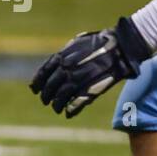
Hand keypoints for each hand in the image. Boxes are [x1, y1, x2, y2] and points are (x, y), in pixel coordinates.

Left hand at [31, 16, 151, 117]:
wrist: (121, 46)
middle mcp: (66, 69)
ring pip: (61, 96)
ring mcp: (78, 79)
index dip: (37, 83)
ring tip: (56, 108)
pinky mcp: (92, 88)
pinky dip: (71, 109)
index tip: (35, 89)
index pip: (43, 74)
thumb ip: (64, 54)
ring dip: (57, 104)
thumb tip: (55, 62)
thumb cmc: (100, 42)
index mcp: (61, 57)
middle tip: (45, 101)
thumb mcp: (77, 43)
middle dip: (46, 96)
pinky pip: (77, 102)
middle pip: (50, 87)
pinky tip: (68, 113)